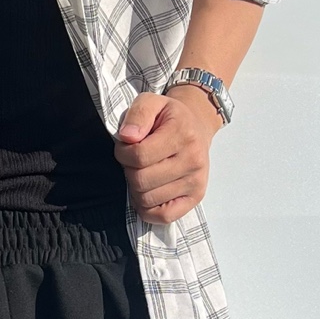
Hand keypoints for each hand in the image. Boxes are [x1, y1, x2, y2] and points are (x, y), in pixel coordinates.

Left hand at [114, 87, 222, 224]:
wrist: (196, 126)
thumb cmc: (169, 117)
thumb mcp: (151, 102)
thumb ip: (137, 114)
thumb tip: (127, 137)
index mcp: (182, 134)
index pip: (138, 156)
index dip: (122, 153)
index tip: (125, 146)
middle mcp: (193, 160)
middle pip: (141, 181)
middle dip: (129, 171)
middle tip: (134, 161)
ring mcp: (196, 182)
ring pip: (148, 200)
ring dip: (136, 189)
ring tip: (143, 172)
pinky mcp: (195, 198)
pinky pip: (163, 217)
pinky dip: (148, 209)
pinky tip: (149, 192)